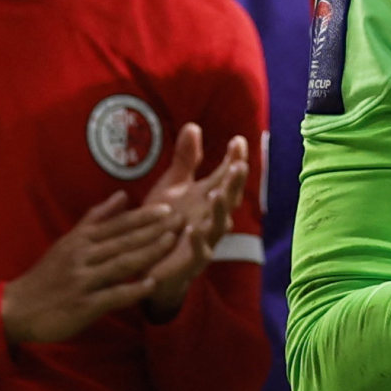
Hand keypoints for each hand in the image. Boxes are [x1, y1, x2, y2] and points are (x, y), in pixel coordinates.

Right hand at [0, 185, 202, 346]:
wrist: (17, 308)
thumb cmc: (47, 276)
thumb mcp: (68, 242)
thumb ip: (96, 219)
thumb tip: (122, 196)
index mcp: (80, 241)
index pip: (117, 225)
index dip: (144, 217)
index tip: (169, 208)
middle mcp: (82, 257)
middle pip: (122, 241)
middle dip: (154, 230)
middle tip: (181, 219)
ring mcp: (83, 281)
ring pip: (119, 263)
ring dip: (147, 253)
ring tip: (171, 243)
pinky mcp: (82, 304)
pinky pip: (111, 295)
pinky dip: (131, 289)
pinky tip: (151, 285)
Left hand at [131, 128, 251, 318]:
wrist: (151, 264)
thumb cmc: (165, 224)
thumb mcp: (173, 188)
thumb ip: (185, 160)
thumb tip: (193, 126)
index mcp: (207, 198)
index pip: (226, 175)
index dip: (234, 159)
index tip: (238, 141)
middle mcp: (211, 217)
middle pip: (229, 197)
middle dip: (235, 183)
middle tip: (239, 165)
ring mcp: (206, 240)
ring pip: (219, 224)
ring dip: (221, 209)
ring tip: (219, 193)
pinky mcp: (192, 261)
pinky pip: (199, 252)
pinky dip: (198, 241)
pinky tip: (194, 229)